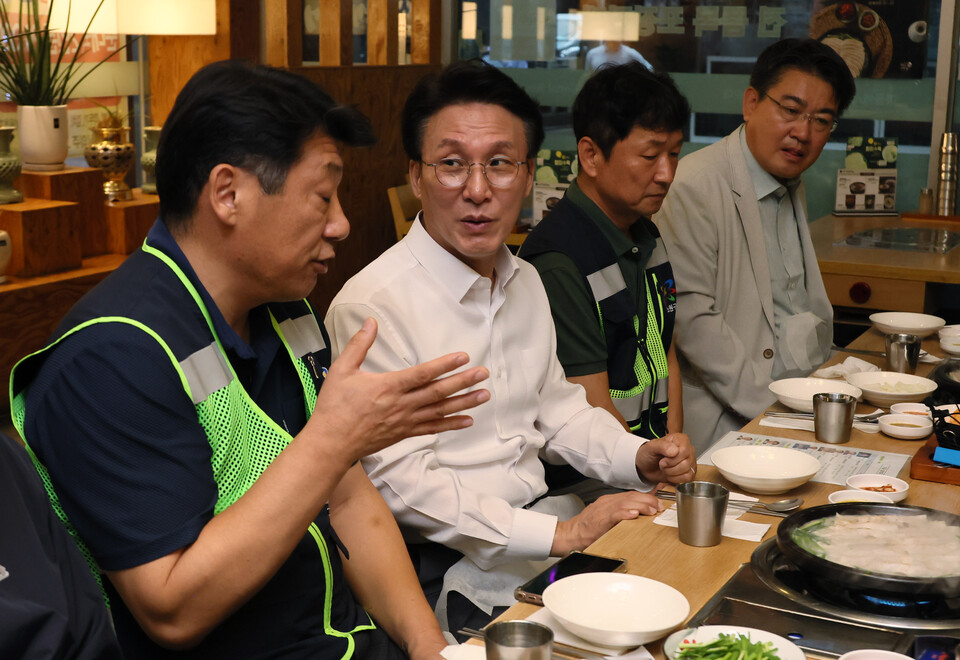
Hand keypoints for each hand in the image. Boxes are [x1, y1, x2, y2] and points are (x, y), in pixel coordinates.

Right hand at [310, 318, 489, 460]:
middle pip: (438, 391)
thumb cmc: (334, 406)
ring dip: (464, 402)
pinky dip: (451, 425)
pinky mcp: (404, 433)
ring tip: (484, 395)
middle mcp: (401, 405)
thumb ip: (359, 345)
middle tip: (483, 374)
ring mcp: (405, 421)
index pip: (423, 373)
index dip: (445, 365)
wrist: (330, 443)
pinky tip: (468, 420)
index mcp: (388, 386)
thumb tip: (371, 322)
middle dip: (463, 382)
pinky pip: (433, 428)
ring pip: (440, 410)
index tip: (464, 357)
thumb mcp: (342, 370)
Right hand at [550, 491, 661, 555]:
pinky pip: (614, 513)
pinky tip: (633, 514)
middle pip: (631, 496)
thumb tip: (640, 514)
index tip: (659, 502)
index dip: (647, 498)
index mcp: (610, 501)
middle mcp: (607, 502)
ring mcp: (603, 509)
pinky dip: (625, 513)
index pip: (632, 495)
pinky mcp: (599, 519)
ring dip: (642, 505)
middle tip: (660, 507)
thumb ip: (622, 514)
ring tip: (652, 510)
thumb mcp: (607, 518)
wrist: (570, 535)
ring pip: (626, 502)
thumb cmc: (588, 529)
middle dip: (648, 501)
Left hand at [635, 433, 696, 483]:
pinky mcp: (690, 471)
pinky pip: (688, 478)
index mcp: (681, 439)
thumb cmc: (649, 455)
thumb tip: (675, 451)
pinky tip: (670, 474)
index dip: (672, 459)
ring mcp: (690, 461)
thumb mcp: (651, 447)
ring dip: (672, 473)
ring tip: (665, 468)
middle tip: (662, 464)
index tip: (663, 459)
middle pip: (686, 463)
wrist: (646, 467)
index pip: (684, 451)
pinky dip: (676, 479)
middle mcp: (688, 449)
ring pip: (687, 472)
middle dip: (670, 467)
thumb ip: (662, 446)